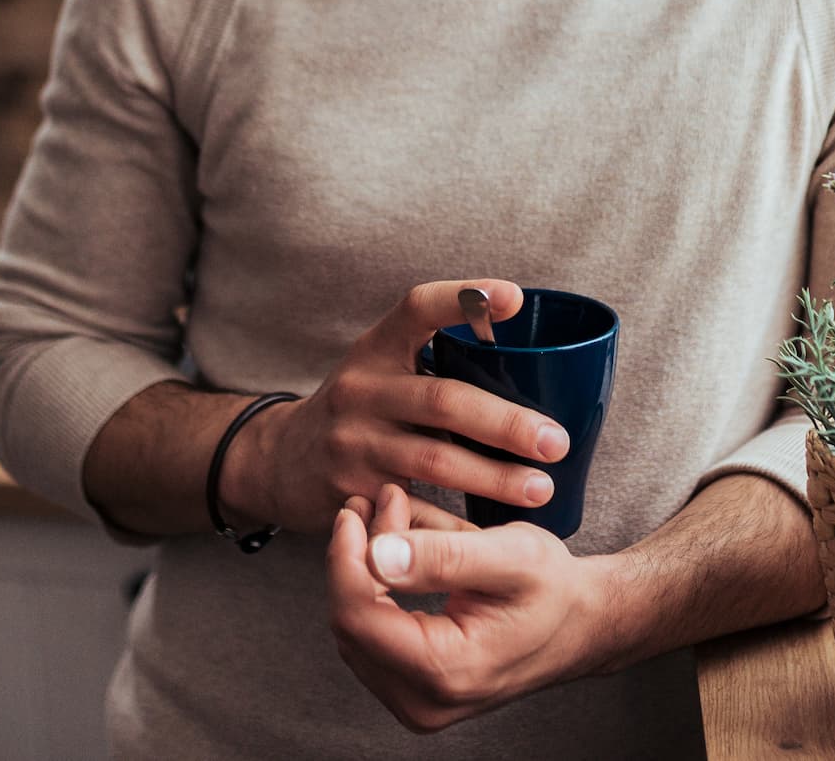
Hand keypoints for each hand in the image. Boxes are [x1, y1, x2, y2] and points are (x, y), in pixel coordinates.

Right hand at [224, 280, 570, 534]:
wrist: (280, 461)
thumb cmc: (358, 408)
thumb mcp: (381, 366)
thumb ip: (435, 356)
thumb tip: (527, 350)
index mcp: (377, 349)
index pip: (417, 308)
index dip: (463, 298)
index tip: (512, 298)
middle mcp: (362, 390)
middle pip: (444, 399)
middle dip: (505, 422)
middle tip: (554, 441)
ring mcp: (354, 443)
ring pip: (435, 459)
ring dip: (493, 478)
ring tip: (540, 488)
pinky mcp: (351, 493)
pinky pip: (415, 513)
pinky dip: (457, 528)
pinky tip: (496, 536)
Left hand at [327, 483, 612, 732]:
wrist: (581, 625)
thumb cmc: (553, 588)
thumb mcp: (509, 556)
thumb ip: (443, 556)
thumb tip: (376, 556)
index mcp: (445, 671)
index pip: (357, 616)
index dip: (345, 556)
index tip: (357, 507)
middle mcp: (424, 703)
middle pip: (351, 623)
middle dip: (356, 556)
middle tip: (380, 502)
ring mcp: (417, 704)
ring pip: (356, 629)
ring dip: (363, 570)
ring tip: (390, 518)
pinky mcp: (415, 693)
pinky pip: (372, 638)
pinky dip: (376, 590)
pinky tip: (395, 552)